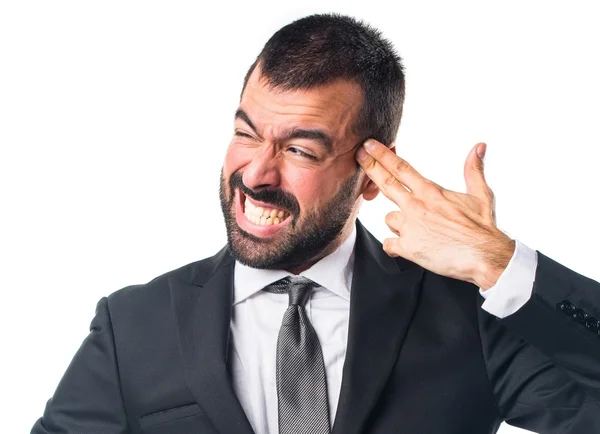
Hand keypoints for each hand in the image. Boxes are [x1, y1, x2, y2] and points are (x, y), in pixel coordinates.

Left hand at [356, 139, 514, 289]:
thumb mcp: (481, 194)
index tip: (368, 145)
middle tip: (358, 156)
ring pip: (388, 219)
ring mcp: (409, 227)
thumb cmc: (483, 228)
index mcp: (431, 192)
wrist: (485, 256)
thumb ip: (473, 170)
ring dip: (397, 223)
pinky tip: (407, 247)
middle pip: (385, 183)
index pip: (401, 168)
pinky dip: (395, 245)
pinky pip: (389, 243)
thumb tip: (479, 147)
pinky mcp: (407, 247)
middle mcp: (416, 206)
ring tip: (419, 230)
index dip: (382, 155)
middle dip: (370, 167)